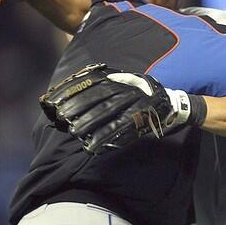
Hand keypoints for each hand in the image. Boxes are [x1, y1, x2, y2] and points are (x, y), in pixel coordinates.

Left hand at [39, 64, 173, 153]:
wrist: (169, 103)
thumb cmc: (141, 94)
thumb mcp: (124, 82)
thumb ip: (104, 82)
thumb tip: (75, 87)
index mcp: (120, 79)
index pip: (92, 82)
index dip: (73, 90)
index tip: (56, 100)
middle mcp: (127, 88)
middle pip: (99, 97)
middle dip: (78, 107)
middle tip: (62, 118)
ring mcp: (136, 102)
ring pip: (109, 112)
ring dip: (90, 123)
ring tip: (75, 132)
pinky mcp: (142, 118)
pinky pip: (121, 128)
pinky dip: (106, 137)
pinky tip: (93, 145)